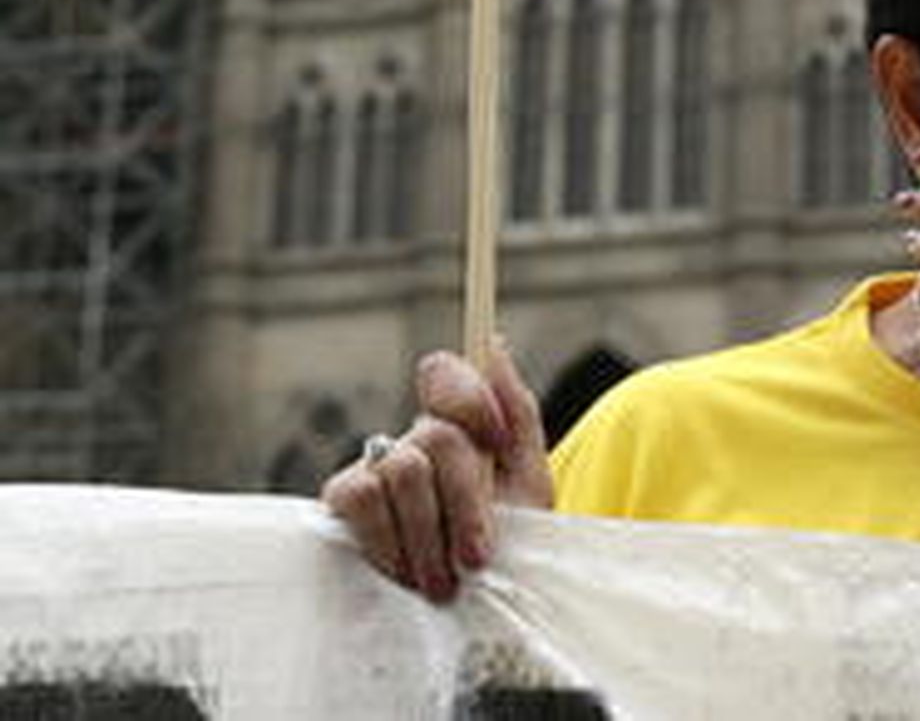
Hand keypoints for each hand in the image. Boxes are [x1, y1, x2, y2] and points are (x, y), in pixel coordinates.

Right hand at [321, 337, 552, 601]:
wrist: (478, 619)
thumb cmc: (507, 551)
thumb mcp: (530, 486)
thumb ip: (517, 414)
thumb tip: (494, 345)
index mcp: (461, 427)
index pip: (445, 374)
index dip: (470, 398)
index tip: (496, 444)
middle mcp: (415, 441)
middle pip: (438, 436)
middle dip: (464, 504)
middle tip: (475, 559)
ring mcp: (377, 469)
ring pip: (403, 468)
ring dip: (428, 534)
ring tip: (443, 581)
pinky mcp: (345, 504)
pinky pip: (357, 496)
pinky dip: (385, 539)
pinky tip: (403, 573)